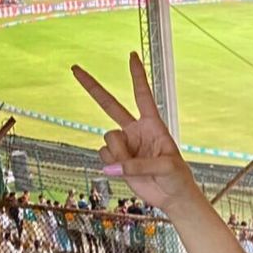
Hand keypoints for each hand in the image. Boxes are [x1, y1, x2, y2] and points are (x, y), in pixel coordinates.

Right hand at [71, 53, 200, 213]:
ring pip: (107, 138)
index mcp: (153, 125)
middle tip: (74, 68)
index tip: (132, 55)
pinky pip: (104, 155)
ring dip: (119, 153)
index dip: (137, 76)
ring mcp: (124, 144)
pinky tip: (124, 170)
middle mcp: (135, 130)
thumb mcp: (166, 168)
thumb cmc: (177, 178)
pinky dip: (113, 164)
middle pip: (109, 104)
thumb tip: (112, 168)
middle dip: (92, 86)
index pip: (143, 95)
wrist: (172, 196)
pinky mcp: (116, 158)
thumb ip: (139, 165)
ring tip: (134, 165)